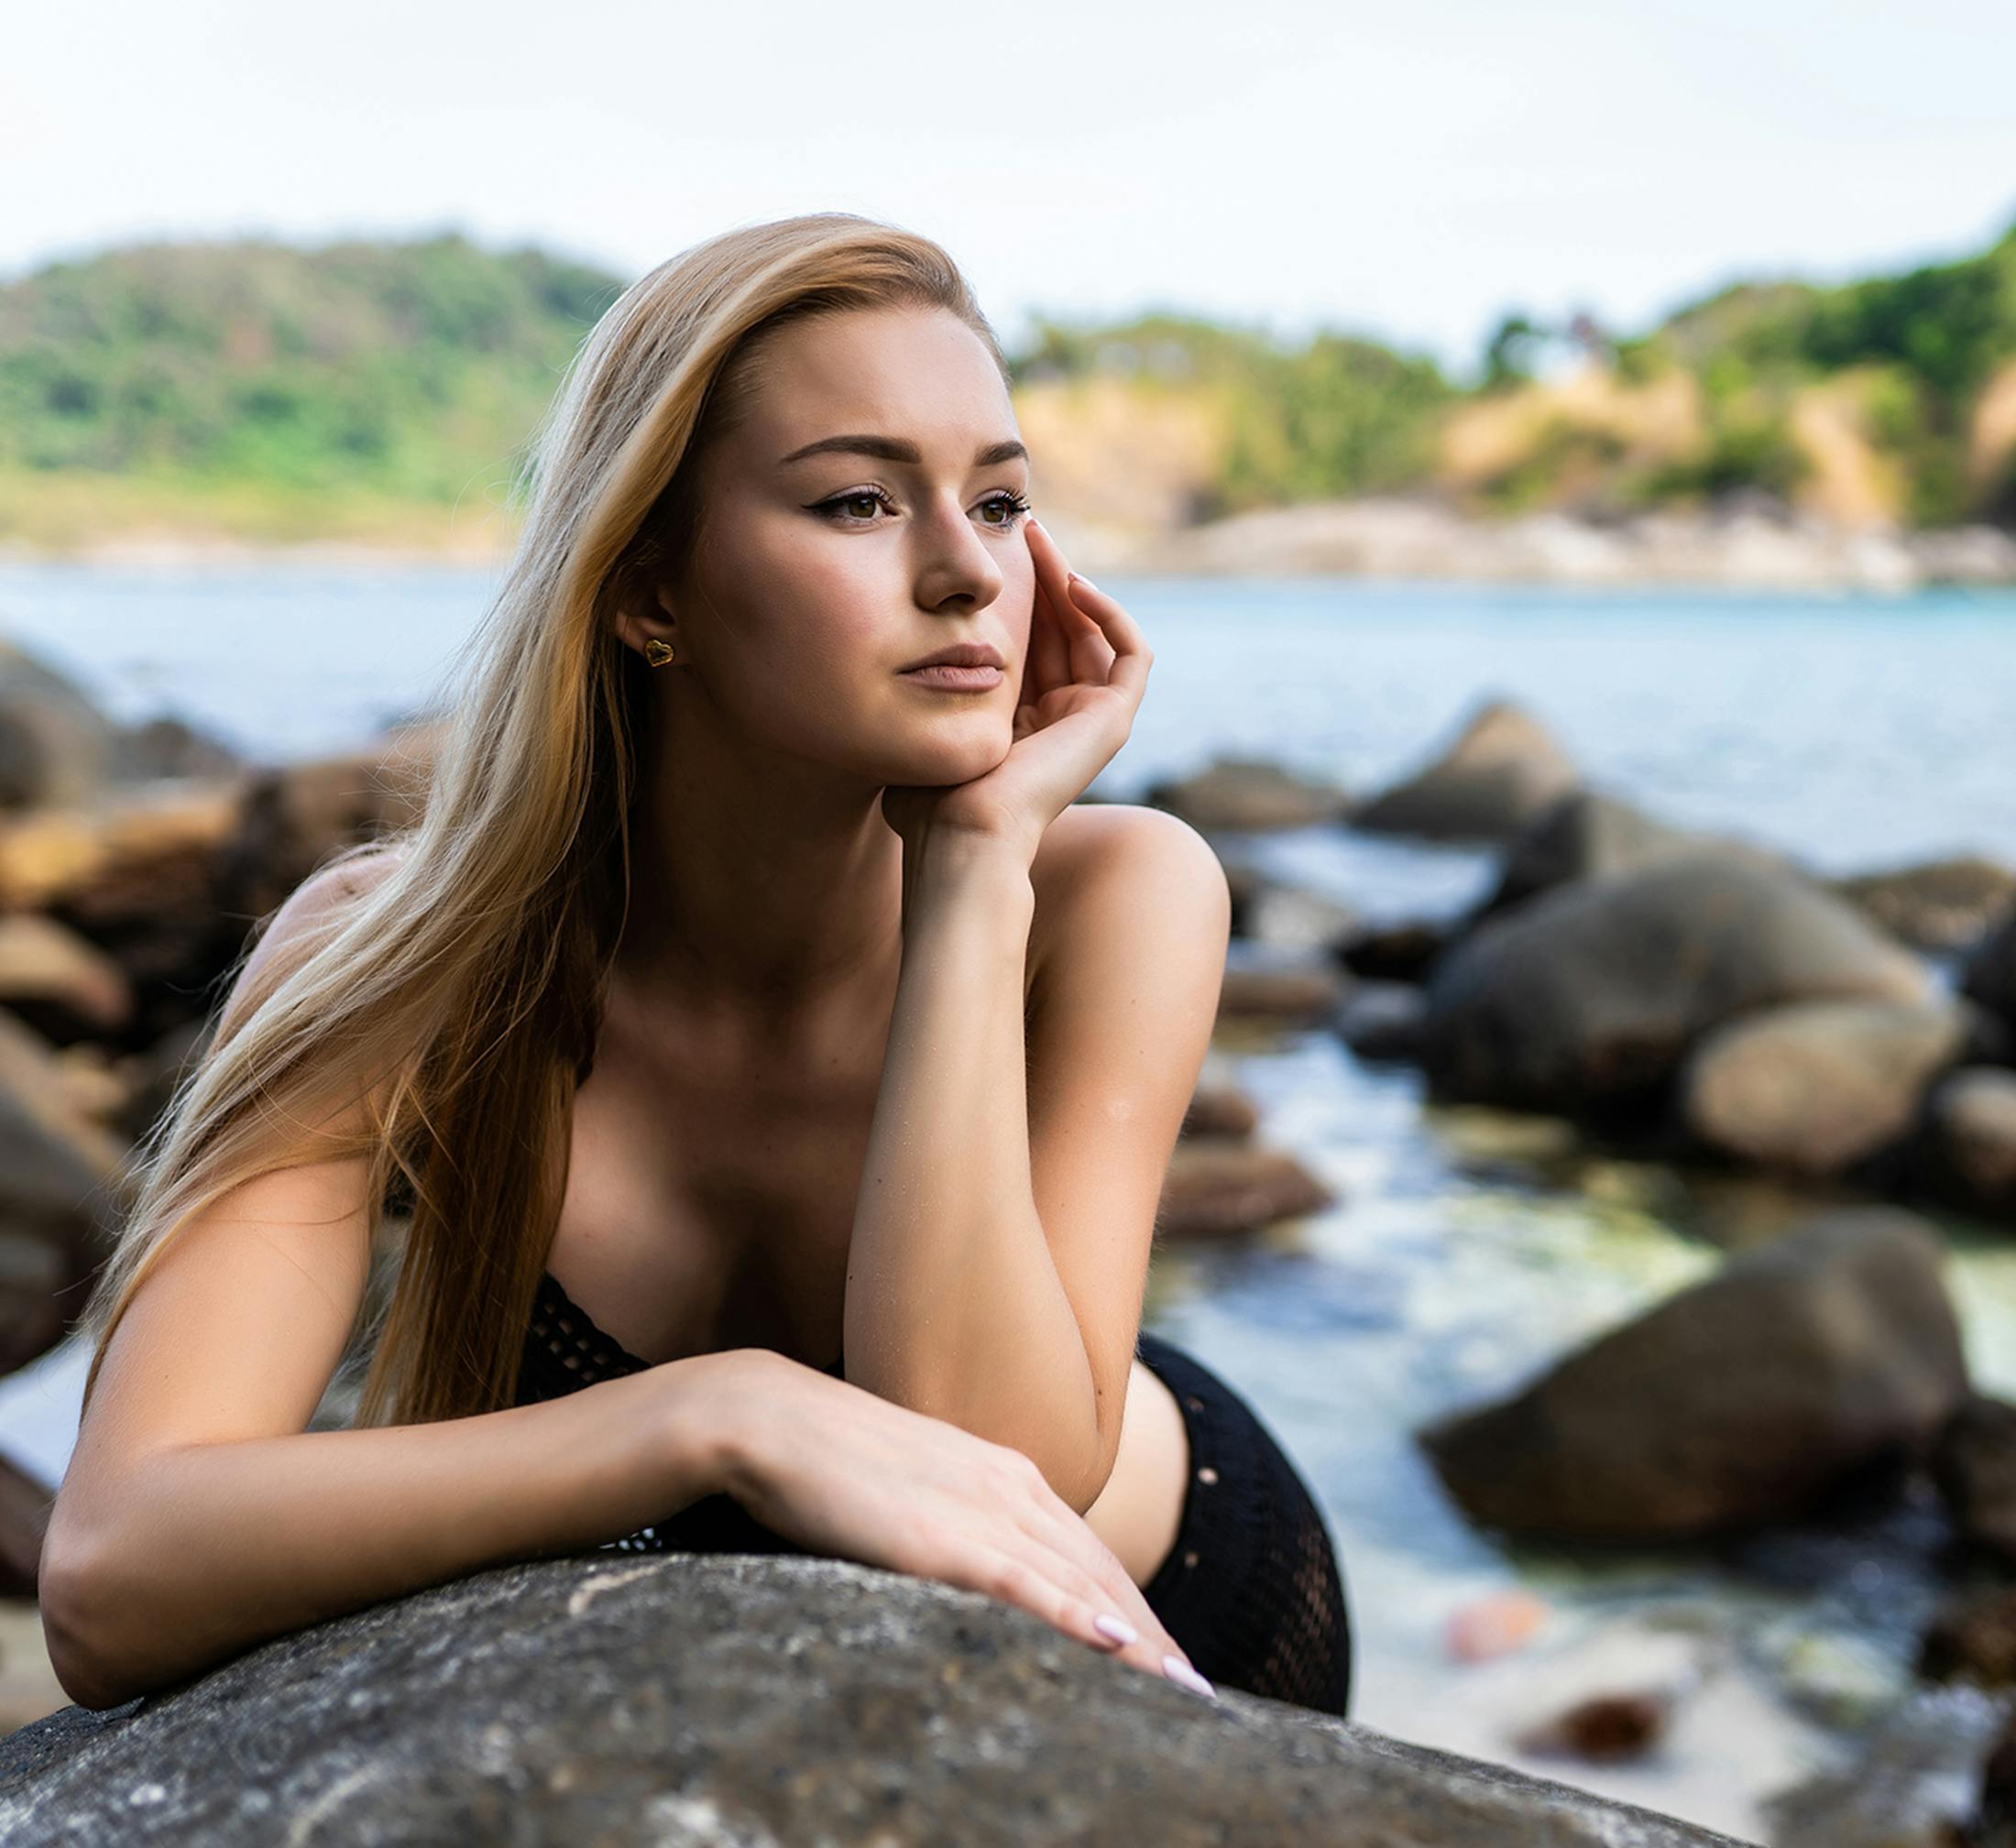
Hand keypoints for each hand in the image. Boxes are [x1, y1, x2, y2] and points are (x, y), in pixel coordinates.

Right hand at [713, 1351, 1211, 1695]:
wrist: (774, 1420)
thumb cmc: (831, 1462)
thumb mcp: (917, 1492)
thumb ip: (958, 1522)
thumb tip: (980, 1570)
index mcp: (1005, 1474)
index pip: (1089, 1553)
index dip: (1137, 1604)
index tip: (1169, 1655)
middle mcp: (1010, 1487)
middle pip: (1103, 1571)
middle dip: (1156, 1633)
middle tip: (1199, 1693)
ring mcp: (981, 1509)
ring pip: (1082, 1582)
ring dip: (1141, 1640)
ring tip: (1182, 1691)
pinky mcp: (943, 1538)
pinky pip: (1026, 1583)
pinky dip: (1078, 1615)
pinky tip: (1118, 1645)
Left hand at [880, 517, 1151, 863]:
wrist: (961, 833)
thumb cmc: (929, 800)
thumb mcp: (923, 730)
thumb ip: (923, 699)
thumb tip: (896, 665)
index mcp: (1021, 727)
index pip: (1030, 646)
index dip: (1018, 599)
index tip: (990, 556)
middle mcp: (1060, 723)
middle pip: (1065, 630)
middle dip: (1045, 576)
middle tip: (1022, 528)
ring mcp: (1090, 723)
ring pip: (1095, 633)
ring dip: (1071, 582)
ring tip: (1039, 541)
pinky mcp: (1113, 722)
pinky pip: (1130, 652)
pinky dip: (1110, 613)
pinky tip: (1073, 583)